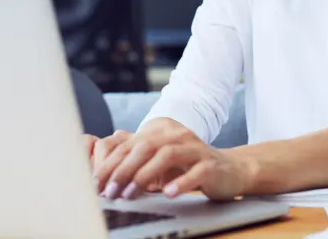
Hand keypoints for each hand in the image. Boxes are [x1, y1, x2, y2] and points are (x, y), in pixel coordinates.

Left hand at [92, 120, 254, 201]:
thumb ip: (137, 164)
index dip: (110, 164)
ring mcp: (195, 149)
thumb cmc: (190, 168)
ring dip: (145, 175)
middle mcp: (177, 136)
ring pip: (167, 155)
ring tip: (131, 194)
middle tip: (109, 191)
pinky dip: (180, 182)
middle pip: (144, 147)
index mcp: (161, 134)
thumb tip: (104, 179)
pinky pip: (195, 172)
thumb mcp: (161, 163)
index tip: (96, 184)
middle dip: (122, 170)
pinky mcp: (211, 165)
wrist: (231, 170)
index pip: (129, 145)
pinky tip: (168, 194)